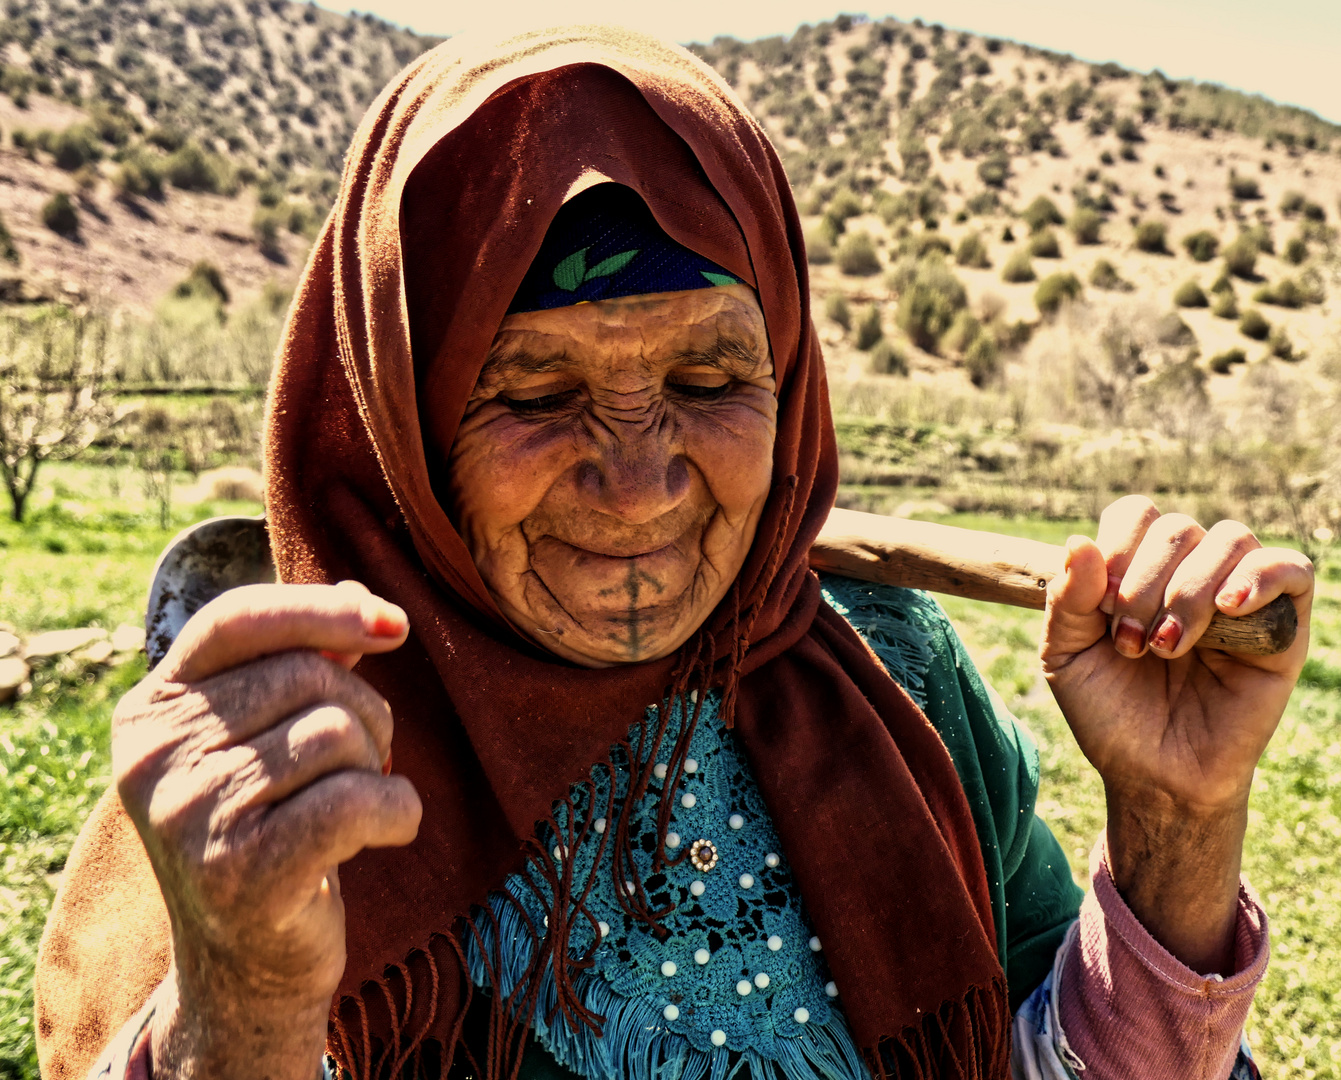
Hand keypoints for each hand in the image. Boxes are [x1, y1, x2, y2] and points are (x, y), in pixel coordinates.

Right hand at [112, 582, 420, 1079]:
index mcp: (151, 709)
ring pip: (339, 733)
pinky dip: (399, 811)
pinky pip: (359, 800)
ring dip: (379, 766)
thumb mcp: (269, 736)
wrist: (249, 962)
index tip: (394, 626)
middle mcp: (155, 757)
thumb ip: (303, 660)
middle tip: (363, 764)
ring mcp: (190, 816)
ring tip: (358, 805)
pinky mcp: (240, 873)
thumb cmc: (272, 826)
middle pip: (308, 675)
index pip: (238, 619)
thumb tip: (365, 595)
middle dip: (365, 714)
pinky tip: (387, 832)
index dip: (323, 609)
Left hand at [1040, 496, 1311, 972]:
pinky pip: (1292, 569)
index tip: (1100, 606)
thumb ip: (1065, 599)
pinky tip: (1228, 608)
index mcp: (1138, 570)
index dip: (1116, 547)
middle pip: (1177, 527)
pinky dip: (1261, 576)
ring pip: (1230, 539)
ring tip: (1168, 646)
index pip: (1136, 515)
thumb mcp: (1066, 655)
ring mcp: (1239, 596)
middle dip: (1144, 583)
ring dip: (1190, 589)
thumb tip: (1076, 541)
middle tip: (1130, 643)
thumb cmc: (1110, 713)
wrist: (1155, 776)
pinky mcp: (1283, 627)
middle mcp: (1190, 572)